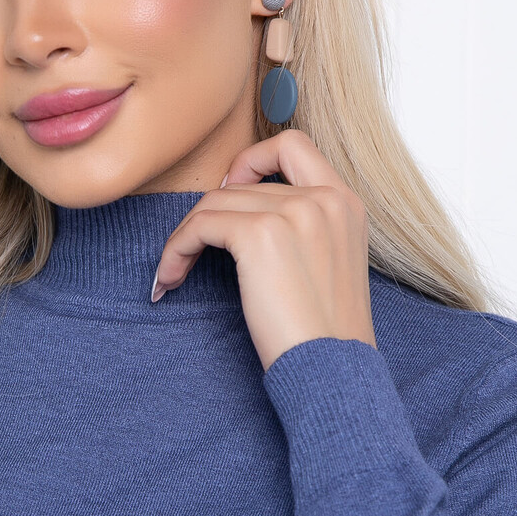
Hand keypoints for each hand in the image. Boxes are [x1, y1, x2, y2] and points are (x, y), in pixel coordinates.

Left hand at [151, 128, 377, 372]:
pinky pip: (200, 226)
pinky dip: (176, 249)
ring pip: (214, 204)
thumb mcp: (329, 264)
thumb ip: (303, 228)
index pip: (293, 146)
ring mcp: (295, 212)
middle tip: (188, 254)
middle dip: (208, 218)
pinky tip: (170, 279)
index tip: (230, 192)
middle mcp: (325, 198)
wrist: (332, 370)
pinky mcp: (261, 235)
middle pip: (241, 184)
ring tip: (173, 273)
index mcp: (346, 203)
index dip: (252, 160)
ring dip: (185, 237)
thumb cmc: (324, 335)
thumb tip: (240, 214)